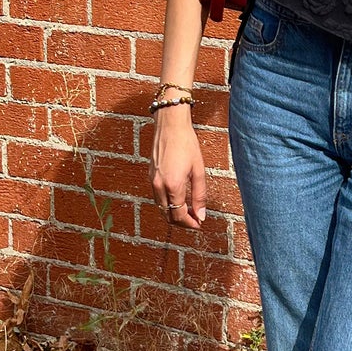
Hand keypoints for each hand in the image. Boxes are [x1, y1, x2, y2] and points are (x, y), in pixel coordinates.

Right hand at [150, 112, 206, 228]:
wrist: (170, 125)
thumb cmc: (187, 144)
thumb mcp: (198, 171)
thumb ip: (200, 195)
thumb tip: (201, 215)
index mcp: (173, 186)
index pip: (179, 215)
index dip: (190, 223)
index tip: (199, 224)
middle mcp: (159, 186)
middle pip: (167, 216)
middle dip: (181, 222)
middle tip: (195, 220)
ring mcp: (152, 181)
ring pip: (161, 208)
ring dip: (173, 213)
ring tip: (189, 211)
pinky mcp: (150, 176)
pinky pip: (157, 197)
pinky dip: (167, 204)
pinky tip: (178, 199)